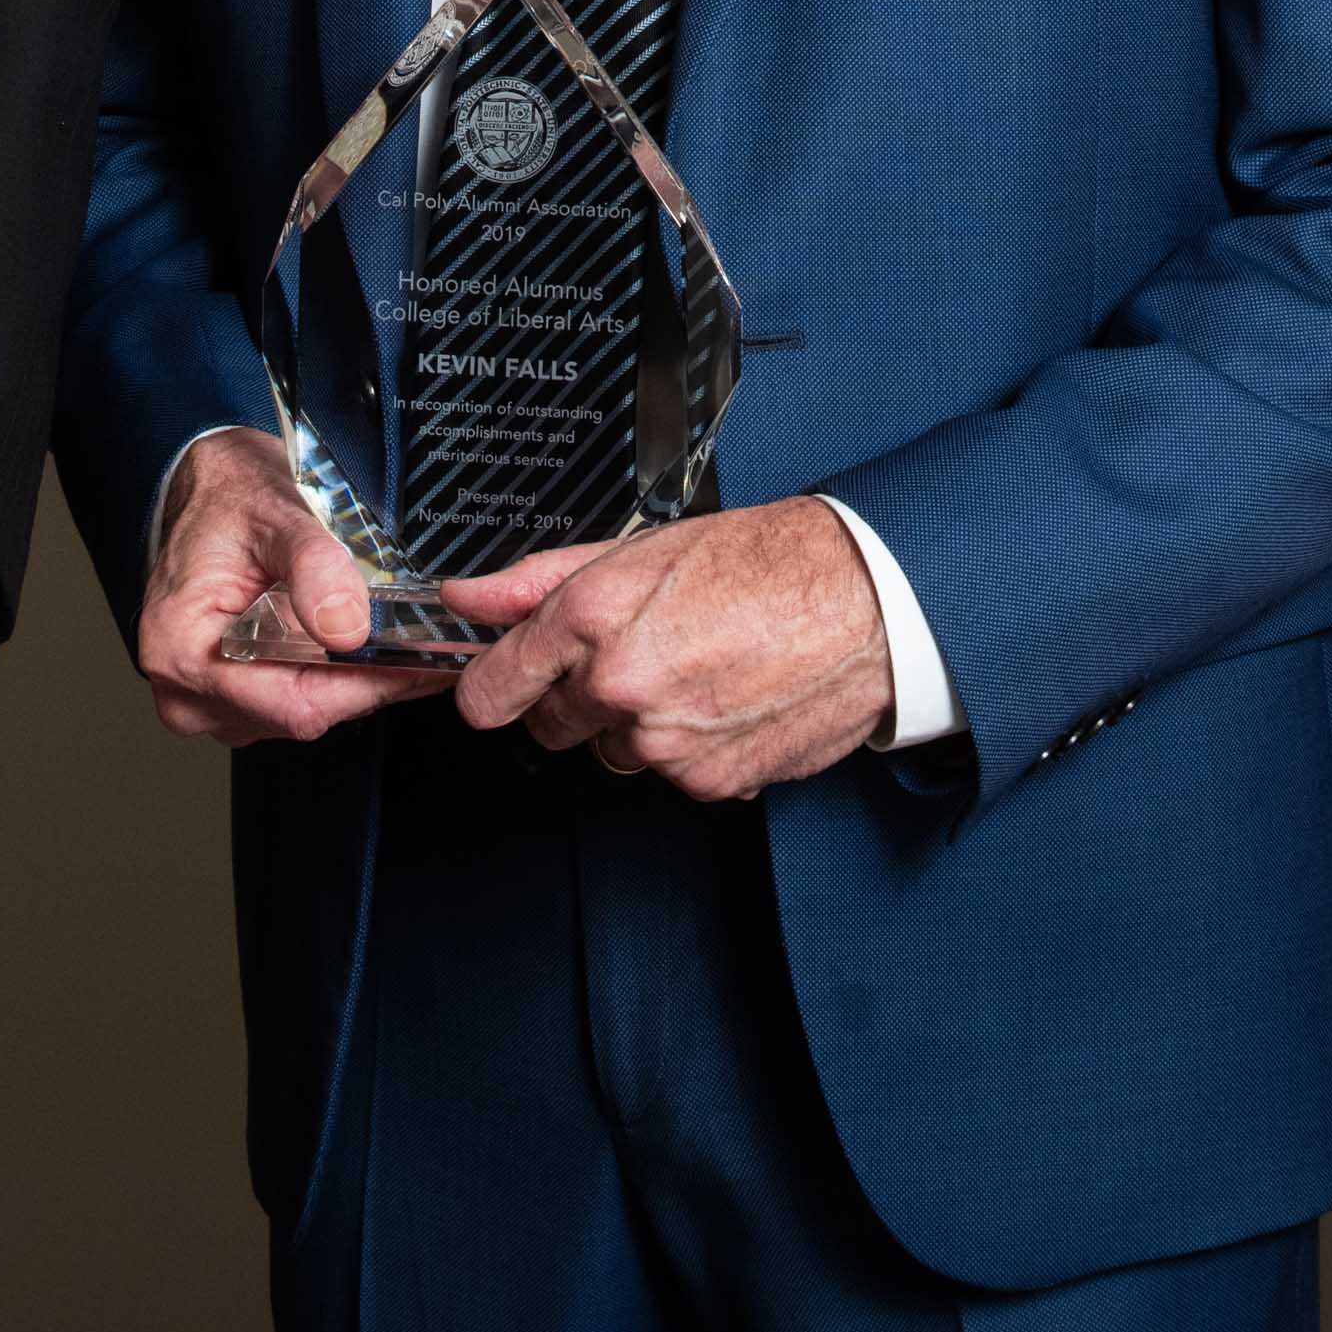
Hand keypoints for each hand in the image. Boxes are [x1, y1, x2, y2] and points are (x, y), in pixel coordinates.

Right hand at [135, 428, 456, 747]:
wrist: (211, 492)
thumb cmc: (232, 498)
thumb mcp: (278, 513)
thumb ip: (315, 567)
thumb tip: (348, 630)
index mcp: (182, 651)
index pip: (294, 704)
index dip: (364, 686)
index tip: (419, 663)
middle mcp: (187, 692)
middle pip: (303, 713)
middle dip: (365, 680)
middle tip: (423, 644)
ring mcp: (208, 703)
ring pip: (304, 710)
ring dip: (350, 678)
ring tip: (390, 635)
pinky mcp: (231, 699)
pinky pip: (294, 701)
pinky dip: (331, 675)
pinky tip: (355, 641)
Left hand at [444, 498, 891, 798]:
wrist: (866, 602)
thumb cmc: (762, 560)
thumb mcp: (643, 548)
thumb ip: (541, 580)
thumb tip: (466, 596)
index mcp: (593, 618)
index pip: (493, 690)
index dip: (494, 687)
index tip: (502, 685)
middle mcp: (620, 687)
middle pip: (550, 726)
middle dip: (576, 696)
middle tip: (634, 652)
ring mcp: (665, 744)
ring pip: (614, 750)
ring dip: (636, 722)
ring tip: (695, 667)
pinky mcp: (708, 783)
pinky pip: (670, 773)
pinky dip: (690, 746)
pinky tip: (726, 699)